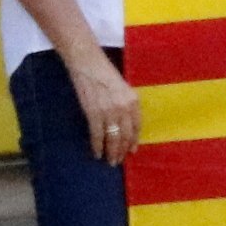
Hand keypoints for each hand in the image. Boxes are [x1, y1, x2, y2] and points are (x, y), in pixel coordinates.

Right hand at [66, 49, 141, 164]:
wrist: (88, 64)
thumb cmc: (106, 74)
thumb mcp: (123, 89)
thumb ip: (126, 105)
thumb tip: (124, 124)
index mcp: (133, 101)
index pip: (137, 126)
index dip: (134, 140)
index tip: (132, 150)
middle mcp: (124, 108)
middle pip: (126, 135)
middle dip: (122, 150)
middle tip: (119, 160)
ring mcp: (109, 112)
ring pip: (113, 138)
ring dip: (111, 152)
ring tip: (110, 161)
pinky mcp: (93, 113)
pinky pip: (97, 135)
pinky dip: (97, 146)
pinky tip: (97, 153)